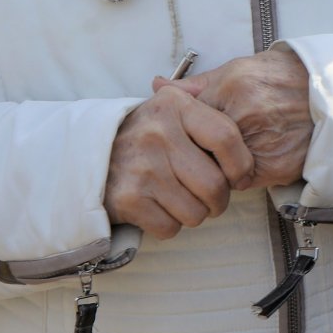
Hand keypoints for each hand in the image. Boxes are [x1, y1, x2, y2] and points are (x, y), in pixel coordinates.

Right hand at [104, 87, 253, 239]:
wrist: (85, 156)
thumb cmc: (143, 136)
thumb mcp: (170, 109)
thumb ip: (206, 108)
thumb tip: (246, 116)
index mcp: (175, 105)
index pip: (227, 137)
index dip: (241, 165)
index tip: (239, 178)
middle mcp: (158, 133)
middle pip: (215, 184)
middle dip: (218, 200)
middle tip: (211, 198)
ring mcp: (142, 167)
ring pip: (195, 211)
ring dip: (194, 214)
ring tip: (181, 200)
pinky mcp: (128, 199)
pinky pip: (170, 227)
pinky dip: (169, 225)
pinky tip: (159, 208)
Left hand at [159, 48, 313, 189]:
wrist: (326, 91)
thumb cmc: (277, 78)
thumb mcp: (236, 70)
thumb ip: (196, 84)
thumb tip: (156, 85)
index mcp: (231, 87)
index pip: (187, 122)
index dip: (183, 134)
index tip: (184, 138)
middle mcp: (244, 115)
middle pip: (199, 150)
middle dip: (197, 154)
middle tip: (198, 153)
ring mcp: (262, 143)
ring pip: (218, 171)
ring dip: (217, 168)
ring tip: (224, 157)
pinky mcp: (276, 166)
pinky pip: (242, 182)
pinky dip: (240, 176)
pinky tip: (245, 162)